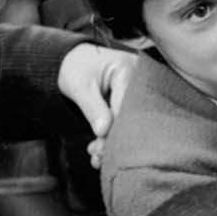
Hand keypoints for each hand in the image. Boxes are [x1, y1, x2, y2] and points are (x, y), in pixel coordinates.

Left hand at [57, 43, 137, 166]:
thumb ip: (92, 108)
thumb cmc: (78, 68)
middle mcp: (139, 80)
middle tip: (97, 156)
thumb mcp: (80, 87)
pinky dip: (112, 136)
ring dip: (111, 141)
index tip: (103, 148)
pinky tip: (99, 150)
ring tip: (95, 156)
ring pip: (128, 122)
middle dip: (113, 139)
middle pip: (132, 117)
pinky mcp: (134, 102)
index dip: (115, 130)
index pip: (126, 106)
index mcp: (127, 70)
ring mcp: (139, 92)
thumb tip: (104, 132)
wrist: (78, 59)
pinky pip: (126, 121)